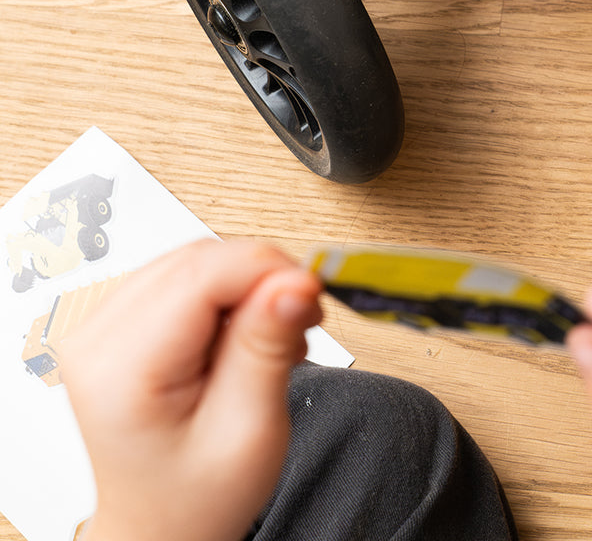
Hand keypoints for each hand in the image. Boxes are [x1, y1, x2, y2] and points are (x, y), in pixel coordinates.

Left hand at [61, 239, 322, 540]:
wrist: (162, 524)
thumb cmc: (195, 497)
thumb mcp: (250, 431)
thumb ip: (267, 347)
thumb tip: (293, 282)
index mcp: (120, 370)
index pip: (202, 276)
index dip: (268, 271)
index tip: (311, 292)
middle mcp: (98, 338)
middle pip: (199, 260)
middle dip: (263, 277)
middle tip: (302, 319)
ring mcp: (104, 326)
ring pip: (197, 259)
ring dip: (248, 284)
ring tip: (275, 334)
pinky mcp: (122, 320)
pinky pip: (187, 275)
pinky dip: (229, 292)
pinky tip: (246, 330)